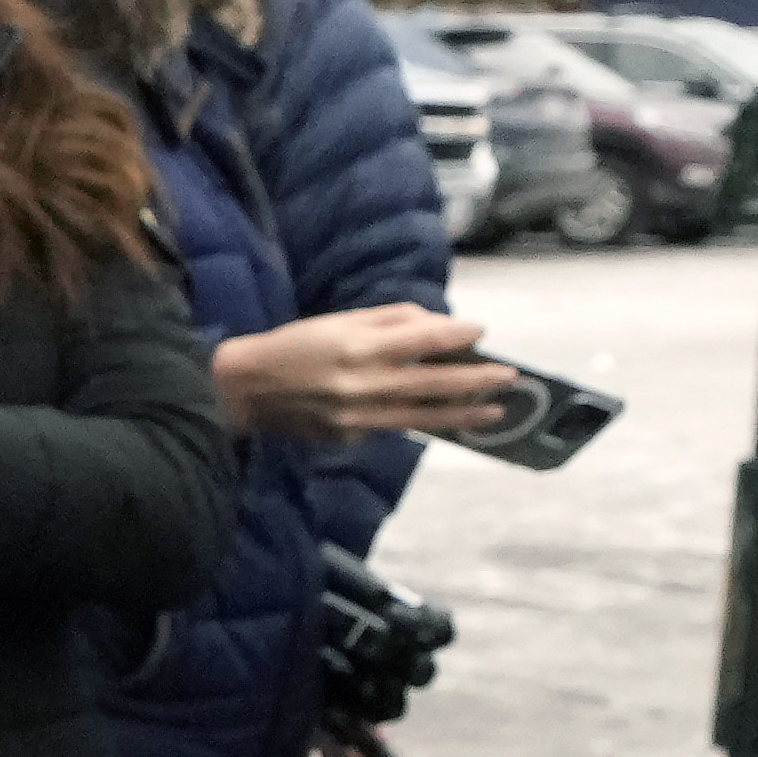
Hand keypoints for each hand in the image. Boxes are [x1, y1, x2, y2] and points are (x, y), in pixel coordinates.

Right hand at [217, 303, 522, 442]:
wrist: (247, 390)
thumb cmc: (294, 345)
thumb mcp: (338, 320)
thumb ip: (388, 320)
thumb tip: (434, 325)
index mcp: (359, 345)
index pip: (423, 340)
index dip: (457, 336)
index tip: (482, 332)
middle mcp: (364, 383)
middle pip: (434, 382)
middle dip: (476, 379)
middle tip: (510, 377)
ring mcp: (360, 416)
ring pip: (425, 416)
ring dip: (465, 414)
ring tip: (497, 413)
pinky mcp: (353, 436)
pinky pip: (397, 426)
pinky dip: (424, 421)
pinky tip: (448, 418)